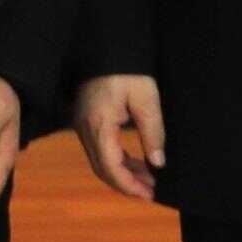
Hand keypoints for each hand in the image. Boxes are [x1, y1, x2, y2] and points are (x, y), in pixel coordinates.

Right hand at [74, 72, 167, 204]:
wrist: (105, 47)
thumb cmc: (127, 70)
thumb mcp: (146, 99)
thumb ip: (152, 132)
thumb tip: (158, 163)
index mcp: (99, 125)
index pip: (110, 166)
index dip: (129, 185)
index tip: (149, 194)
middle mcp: (85, 129)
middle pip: (102, 168)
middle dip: (126, 184)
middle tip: (151, 192)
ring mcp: (83, 125)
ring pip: (100, 161)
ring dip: (122, 173)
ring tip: (148, 179)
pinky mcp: (87, 121)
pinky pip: (100, 149)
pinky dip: (117, 160)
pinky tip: (136, 162)